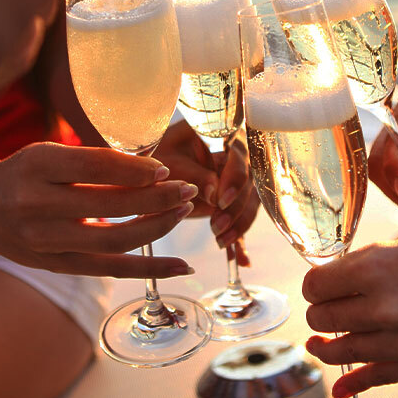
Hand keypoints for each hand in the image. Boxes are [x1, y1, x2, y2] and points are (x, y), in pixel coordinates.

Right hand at [0, 142, 197, 277]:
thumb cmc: (23, 174)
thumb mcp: (47, 154)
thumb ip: (92, 162)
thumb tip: (154, 170)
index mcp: (37, 166)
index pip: (96, 167)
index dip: (136, 169)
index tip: (165, 168)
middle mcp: (37, 205)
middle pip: (110, 206)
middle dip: (157, 198)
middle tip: (186, 190)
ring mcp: (46, 242)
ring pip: (113, 241)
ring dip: (157, 229)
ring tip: (182, 212)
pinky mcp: (56, 266)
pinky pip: (111, 270)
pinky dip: (150, 269)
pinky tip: (180, 266)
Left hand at [151, 122, 259, 264]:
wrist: (148, 168)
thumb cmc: (154, 156)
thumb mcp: (168, 162)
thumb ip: (192, 174)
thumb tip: (215, 195)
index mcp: (217, 136)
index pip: (238, 156)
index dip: (234, 179)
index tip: (221, 201)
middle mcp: (232, 155)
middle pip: (249, 182)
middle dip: (236, 207)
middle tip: (217, 225)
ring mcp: (234, 178)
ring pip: (249, 201)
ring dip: (239, 223)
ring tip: (222, 241)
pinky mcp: (230, 199)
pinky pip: (241, 218)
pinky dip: (240, 239)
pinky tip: (241, 261)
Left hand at [301, 192, 397, 397]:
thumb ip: (372, 265)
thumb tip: (338, 282)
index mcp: (377, 269)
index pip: (315, 287)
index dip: (319, 282)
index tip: (326, 280)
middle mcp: (387, 309)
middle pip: (322, 320)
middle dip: (323, 312)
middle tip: (333, 304)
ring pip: (344, 351)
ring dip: (334, 343)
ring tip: (330, 339)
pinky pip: (378, 378)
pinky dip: (356, 381)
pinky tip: (342, 384)